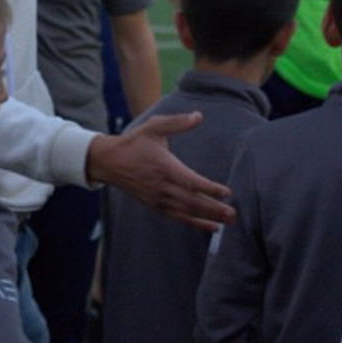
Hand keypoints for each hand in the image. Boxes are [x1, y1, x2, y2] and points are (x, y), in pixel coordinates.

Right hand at [86, 113, 232, 230]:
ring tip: (226, 222)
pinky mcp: (155, 205)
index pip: (190, 181)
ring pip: (186, 212)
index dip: (209, 189)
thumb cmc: (134, 142)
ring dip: (207, 218)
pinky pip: (177, 217)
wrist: (109, 162)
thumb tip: (199, 116)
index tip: (226, 192)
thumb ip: (177, 123)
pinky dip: (194, 223)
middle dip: (213, 209)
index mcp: (164, 167)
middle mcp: (162, 186)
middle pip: (191, 201)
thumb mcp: (154, 127)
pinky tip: (210, 226)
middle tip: (232, 214)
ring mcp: (158, 198)